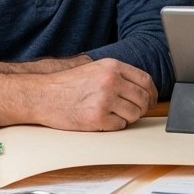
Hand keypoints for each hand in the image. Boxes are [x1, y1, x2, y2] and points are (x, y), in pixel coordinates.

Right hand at [25, 58, 157, 130]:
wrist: (41, 96)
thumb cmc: (67, 85)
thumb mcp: (95, 69)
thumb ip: (118, 75)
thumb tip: (144, 89)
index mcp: (112, 67)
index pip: (146, 81)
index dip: (152, 93)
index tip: (151, 100)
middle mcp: (110, 81)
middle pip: (143, 99)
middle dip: (141, 108)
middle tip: (132, 112)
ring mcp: (104, 99)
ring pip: (134, 115)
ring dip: (127, 118)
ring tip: (111, 114)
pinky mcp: (97, 118)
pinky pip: (120, 126)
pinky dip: (114, 126)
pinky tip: (101, 120)